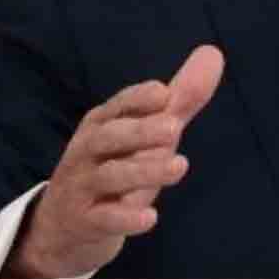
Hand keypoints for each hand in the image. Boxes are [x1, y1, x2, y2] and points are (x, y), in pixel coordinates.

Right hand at [7, 45, 224, 278]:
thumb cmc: (114, 167)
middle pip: (109, 137)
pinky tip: (150, 217)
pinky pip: (103, 219)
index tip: (163, 92)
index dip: (137, 100)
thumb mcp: (146, 133)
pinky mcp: (84, 222)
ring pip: (110, 176)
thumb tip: (214, 52)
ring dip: (143, 172)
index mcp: (102, 124)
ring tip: (179, 166)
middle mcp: (88, 151)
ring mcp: (83, 186)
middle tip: (173, 128)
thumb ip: (179, 99)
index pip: (117, 107)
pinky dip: (125, 218)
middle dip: (139, 131)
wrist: (64, 225)